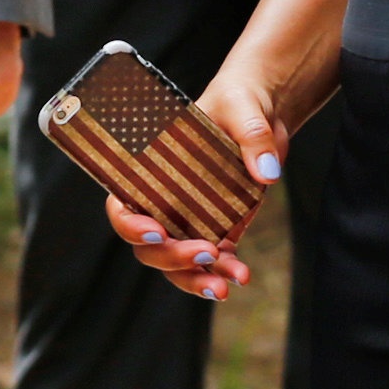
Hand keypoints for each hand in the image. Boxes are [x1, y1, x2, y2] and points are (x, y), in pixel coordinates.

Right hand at [104, 66, 286, 301]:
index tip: (155, 229)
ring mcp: (190, 219)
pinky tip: (241, 276)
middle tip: (204, 251)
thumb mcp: (241, 107)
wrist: (262, 113)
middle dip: (170, 258)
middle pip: (148, 245)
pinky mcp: (220, 228)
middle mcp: (163, 200)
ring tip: (222, 287)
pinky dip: (224, 272)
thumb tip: (266, 174)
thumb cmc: (237, 101)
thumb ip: (253, 136)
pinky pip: (214, 260)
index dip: (130, 224)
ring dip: (194, 279)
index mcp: (149, 168)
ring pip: (176, 262)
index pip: (123, 205)